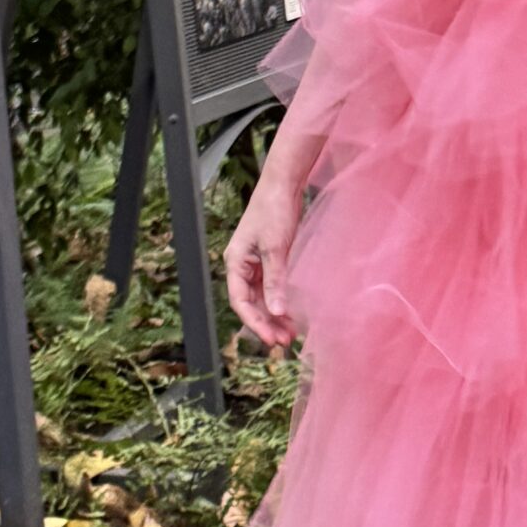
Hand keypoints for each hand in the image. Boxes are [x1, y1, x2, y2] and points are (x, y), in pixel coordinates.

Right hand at [225, 175, 302, 347]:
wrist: (284, 184)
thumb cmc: (274, 211)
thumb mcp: (275, 248)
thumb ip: (275, 281)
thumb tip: (276, 311)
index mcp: (235, 263)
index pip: (240, 302)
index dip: (255, 323)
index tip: (272, 339)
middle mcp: (242, 266)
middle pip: (251, 303)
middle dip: (266, 323)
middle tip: (285, 342)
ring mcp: (255, 263)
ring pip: (261, 298)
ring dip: (274, 315)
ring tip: (291, 333)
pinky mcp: (269, 259)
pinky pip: (271, 287)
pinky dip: (280, 301)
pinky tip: (291, 313)